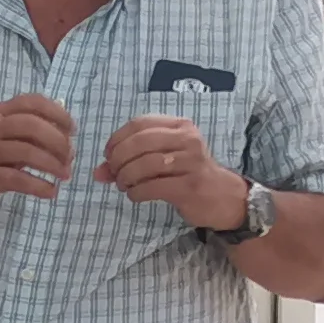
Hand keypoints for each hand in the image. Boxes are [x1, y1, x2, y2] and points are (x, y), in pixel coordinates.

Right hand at [0, 94, 75, 210]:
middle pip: (32, 125)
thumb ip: (25, 131)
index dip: (57, 113)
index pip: (31, 102)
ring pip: (27, 151)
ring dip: (52, 164)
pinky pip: (18, 179)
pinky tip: (51, 192)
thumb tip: (64, 131)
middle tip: (70, 156)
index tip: (72, 129)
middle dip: (58, 141)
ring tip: (65, 174)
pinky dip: (39, 186)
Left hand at [98, 115, 246, 231]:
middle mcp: (188, 139)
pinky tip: (135, 195)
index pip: (139, 123)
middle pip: (140, 142)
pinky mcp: (190, 186)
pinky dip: (136, 192)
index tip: (108, 155)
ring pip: (145, 164)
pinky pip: (152, 186)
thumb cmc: (190, 174)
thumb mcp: (164, 160)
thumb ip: (131, 160)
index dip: (117, 139)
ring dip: (126, 177)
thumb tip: (98, 172)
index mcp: (180, 126)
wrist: (225, 198)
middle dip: (119, 159)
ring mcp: (191, 162)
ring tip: (124, 185)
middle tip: (114, 174)